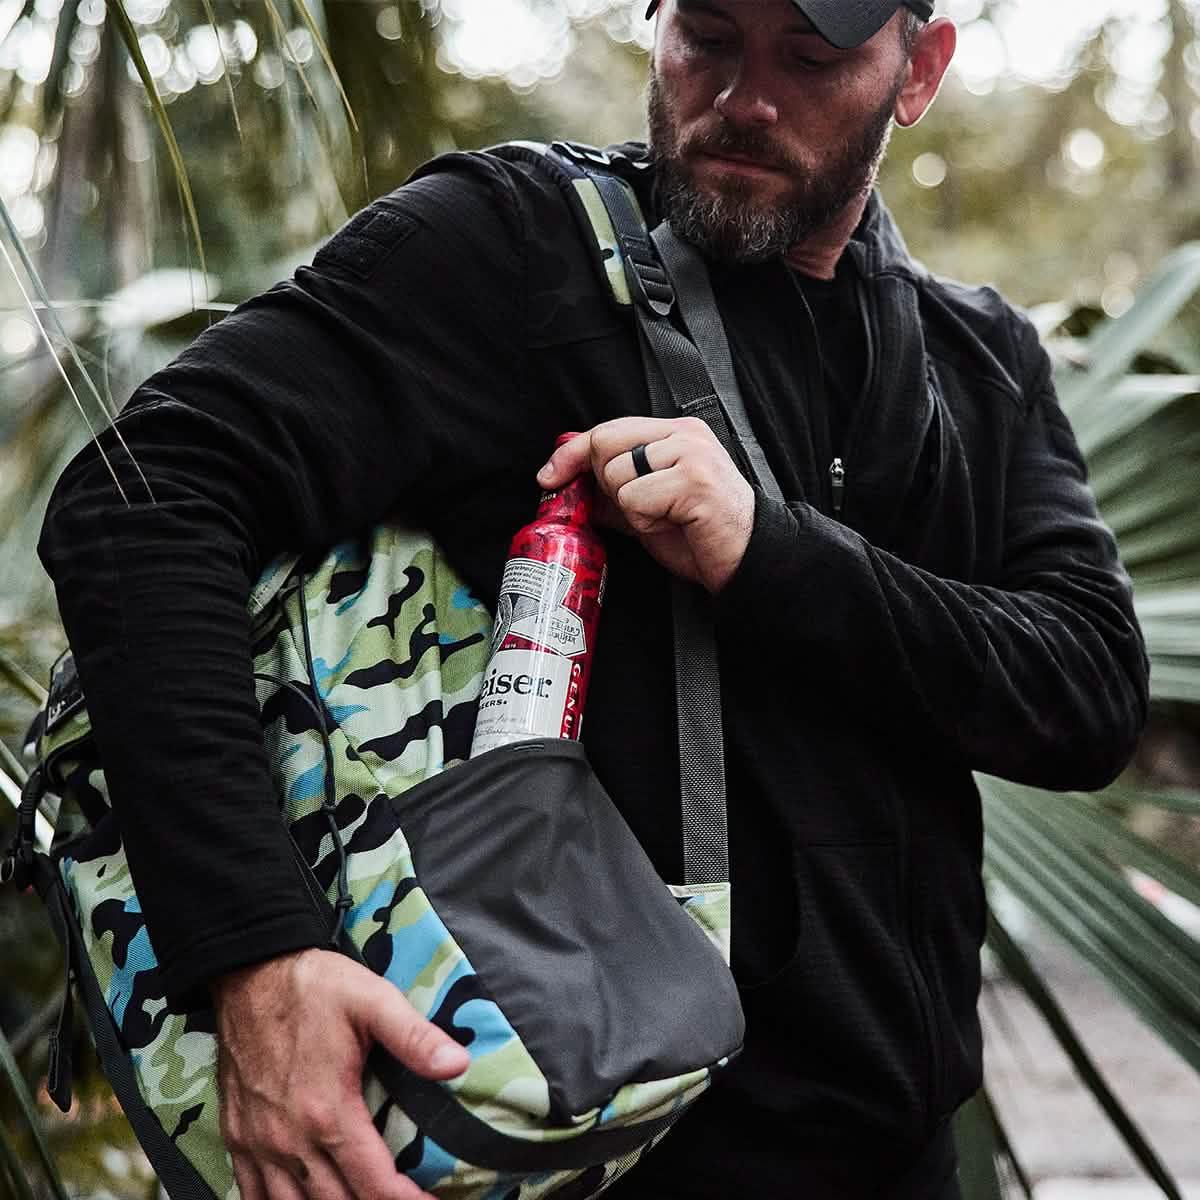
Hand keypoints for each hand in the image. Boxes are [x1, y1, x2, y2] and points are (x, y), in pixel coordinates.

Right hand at [212, 948, 468, 1199]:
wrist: (250, 972)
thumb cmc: (315, 986)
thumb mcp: (373, 1000)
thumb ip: (415, 1037)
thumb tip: (459, 1064)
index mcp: (329, 1112)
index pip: (375, 1185)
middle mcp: (290, 1140)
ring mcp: (258, 1143)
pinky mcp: (236, 1137)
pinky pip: (251, 1196)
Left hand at [537, 418, 754, 592]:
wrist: (744, 560)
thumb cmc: (699, 534)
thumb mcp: (647, 506)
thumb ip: (613, 489)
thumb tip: (567, 484)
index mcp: (674, 433)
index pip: (608, 429)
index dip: (571, 453)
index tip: (549, 476)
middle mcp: (683, 434)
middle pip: (605, 444)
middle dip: (607, 484)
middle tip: (640, 507)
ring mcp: (691, 454)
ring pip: (617, 474)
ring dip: (631, 508)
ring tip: (664, 517)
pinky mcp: (694, 481)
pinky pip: (635, 498)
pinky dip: (645, 520)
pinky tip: (672, 523)